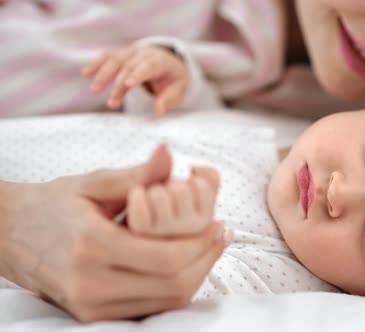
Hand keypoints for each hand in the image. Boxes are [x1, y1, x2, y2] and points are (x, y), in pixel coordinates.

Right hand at [0, 145, 224, 321]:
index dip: (201, 244)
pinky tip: (187, 265)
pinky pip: (148, 309)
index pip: (165, 257)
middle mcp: (90, 282)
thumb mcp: (93, 183)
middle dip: (205, 261)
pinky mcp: (91, 315)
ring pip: (165, 302)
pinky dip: (174, 289)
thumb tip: (170, 153)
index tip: (220, 225)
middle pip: (172, 285)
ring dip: (196, 276)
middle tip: (221, 236)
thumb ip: (136, 175)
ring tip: (210, 248)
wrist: (9, 235)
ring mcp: (90, 305)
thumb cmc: (55, 203)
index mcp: (91, 245)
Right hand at [81, 46, 188, 114]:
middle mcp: (144, 54)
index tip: (128, 85)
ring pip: (115, 59)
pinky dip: (96, 64)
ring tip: (94, 89)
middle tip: (111, 101)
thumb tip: (158, 111)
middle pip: (129, 66)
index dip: (138, 74)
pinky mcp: (121, 54)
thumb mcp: (177, 89)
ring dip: (103, 74)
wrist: (168, 62)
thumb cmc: (172, 79)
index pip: (148, 65)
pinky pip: (107, 56)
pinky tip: (85, 73)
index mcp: (160, 61)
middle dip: (118, 84)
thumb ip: (168, 99)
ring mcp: (131, 52)